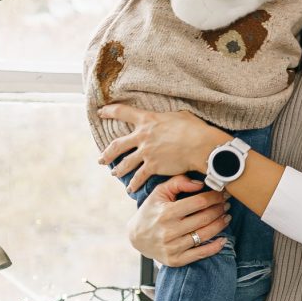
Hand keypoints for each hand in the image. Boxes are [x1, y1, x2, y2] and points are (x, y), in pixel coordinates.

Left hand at [99, 102, 227, 187]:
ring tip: (114, 174)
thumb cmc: (194, 129)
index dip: (109, 111)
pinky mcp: (153, 167)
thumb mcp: (179, 115)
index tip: (101, 112)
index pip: (122, 112)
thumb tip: (168, 120)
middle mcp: (142, 136)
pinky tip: (130, 189)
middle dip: (107, 153)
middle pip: (117, 145)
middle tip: (101, 159)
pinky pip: (138, 176)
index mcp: (147, 119)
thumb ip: (167, 118)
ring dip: (118, 170)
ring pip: (125, 163)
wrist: (201, 146)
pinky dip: (133, 184)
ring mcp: (146, 152)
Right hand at [130, 175, 232, 266]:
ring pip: (204, 235)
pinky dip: (215, 247)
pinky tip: (223, 239)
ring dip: (220, 225)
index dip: (214, 197)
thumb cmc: (150, 211)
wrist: (136, 237)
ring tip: (226, 217)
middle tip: (227, 204)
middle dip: (219, 209)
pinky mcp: (175, 260)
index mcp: (166, 212)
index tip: (222, 193)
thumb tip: (200, 184)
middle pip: (204, 218)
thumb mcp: (159, 193)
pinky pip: (200, 254)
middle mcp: (169, 231)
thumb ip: (178, 182)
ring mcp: (172, 247)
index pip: (198, 203)